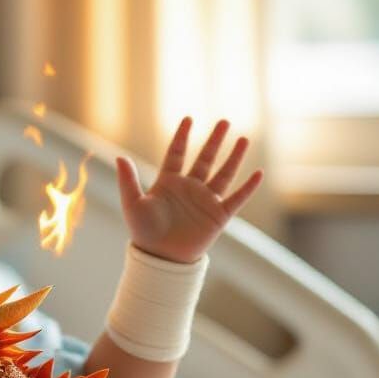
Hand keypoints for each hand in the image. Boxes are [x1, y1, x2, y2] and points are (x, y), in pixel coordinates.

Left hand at [116, 117, 262, 263]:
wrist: (160, 259)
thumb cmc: (144, 233)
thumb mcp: (133, 204)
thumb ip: (128, 180)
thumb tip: (119, 157)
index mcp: (168, 183)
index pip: (177, 154)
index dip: (182, 137)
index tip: (189, 119)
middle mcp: (189, 189)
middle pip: (205, 159)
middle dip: (214, 140)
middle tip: (224, 121)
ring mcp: (205, 201)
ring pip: (224, 174)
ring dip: (234, 157)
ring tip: (244, 138)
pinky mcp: (218, 216)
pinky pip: (237, 198)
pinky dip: (248, 187)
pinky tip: (259, 173)